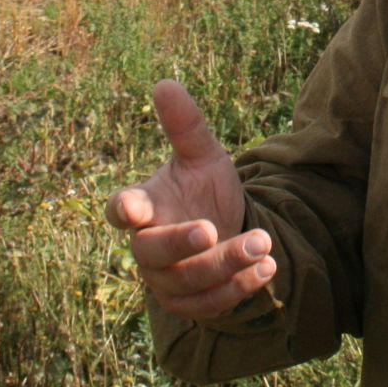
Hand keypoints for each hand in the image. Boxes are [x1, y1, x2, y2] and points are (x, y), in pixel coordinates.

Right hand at [105, 79, 277, 319]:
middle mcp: (147, 247)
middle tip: (211, 229)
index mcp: (143, 206)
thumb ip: (185, 125)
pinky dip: (238, 287)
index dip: (123, 210)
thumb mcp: (202, 155)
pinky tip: (267, 266)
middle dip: (181, 243)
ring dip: (225, 265)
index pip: (120, 211)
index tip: (132, 208)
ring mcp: (165, 280)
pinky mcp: (189, 303)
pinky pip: (209, 303)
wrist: (226, 228)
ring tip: (262, 244)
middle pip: (151, 253)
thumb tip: (164, 83)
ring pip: (186, 282)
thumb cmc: (204, 189)